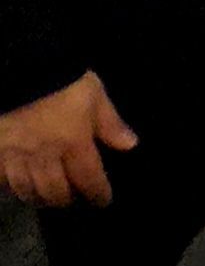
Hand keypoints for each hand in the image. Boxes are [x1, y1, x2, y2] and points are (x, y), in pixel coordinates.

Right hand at [0, 71, 138, 208]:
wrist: (18, 65)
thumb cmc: (60, 77)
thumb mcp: (93, 93)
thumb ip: (110, 122)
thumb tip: (130, 146)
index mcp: (74, 144)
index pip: (89, 180)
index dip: (98, 194)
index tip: (102, 200)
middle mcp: (45, 156)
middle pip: (56, 192)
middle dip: (67, 199)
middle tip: (72, 198)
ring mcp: (15, 155)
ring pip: (27, 189)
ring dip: (40, 197)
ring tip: (46, 196)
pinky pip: (2, 178)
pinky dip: (11, 185)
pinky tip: (17, 183)